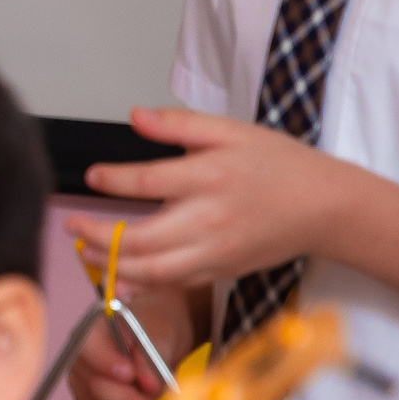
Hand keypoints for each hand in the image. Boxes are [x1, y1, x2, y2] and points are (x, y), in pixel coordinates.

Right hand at [62, 288, 199, 399]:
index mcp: (91, 332)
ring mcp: (83, 385)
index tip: (129, 374)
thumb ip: (152, 356)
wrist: (158, 341)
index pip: (88, 347)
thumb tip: (148, 386)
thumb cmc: (156, 329)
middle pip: (93, 383)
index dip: (105, 361)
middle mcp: (81, 360)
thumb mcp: (160, 334)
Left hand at [70, 106, 355, 294]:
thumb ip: (178, 123)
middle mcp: (210, 219)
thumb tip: (135, 116)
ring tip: (86, 252)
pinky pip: (174, 282)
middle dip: (98, 237)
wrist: (326, 207)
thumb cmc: (279, 166)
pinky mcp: (222, 271)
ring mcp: (216, 251)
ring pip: (154, 271)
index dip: (113, 181)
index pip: (148, 182)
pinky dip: (142, 281)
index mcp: (210, 177)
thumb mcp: (230, 130)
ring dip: (112, 266)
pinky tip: (119, 271)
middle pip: (142, 239)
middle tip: (72, 228)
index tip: (93, 177)